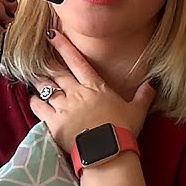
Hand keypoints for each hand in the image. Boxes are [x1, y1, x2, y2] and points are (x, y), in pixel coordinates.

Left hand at [28, 28, 156, 153]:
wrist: (108, 151)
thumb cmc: (123, 130)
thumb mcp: (137, 110)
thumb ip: (144, 94)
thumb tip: (154, 82)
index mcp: (94, 86)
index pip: (76, 61)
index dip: (63, 46)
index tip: (52, 34)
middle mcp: (76, 93)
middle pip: (56, 72)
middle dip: (45, 61)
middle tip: (35, 54)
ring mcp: (64, 107)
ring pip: (44, 88)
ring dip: (38, 82)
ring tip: (32, 77)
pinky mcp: (54, 123)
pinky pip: (38, 108)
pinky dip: (33, 102)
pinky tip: (31, 99)